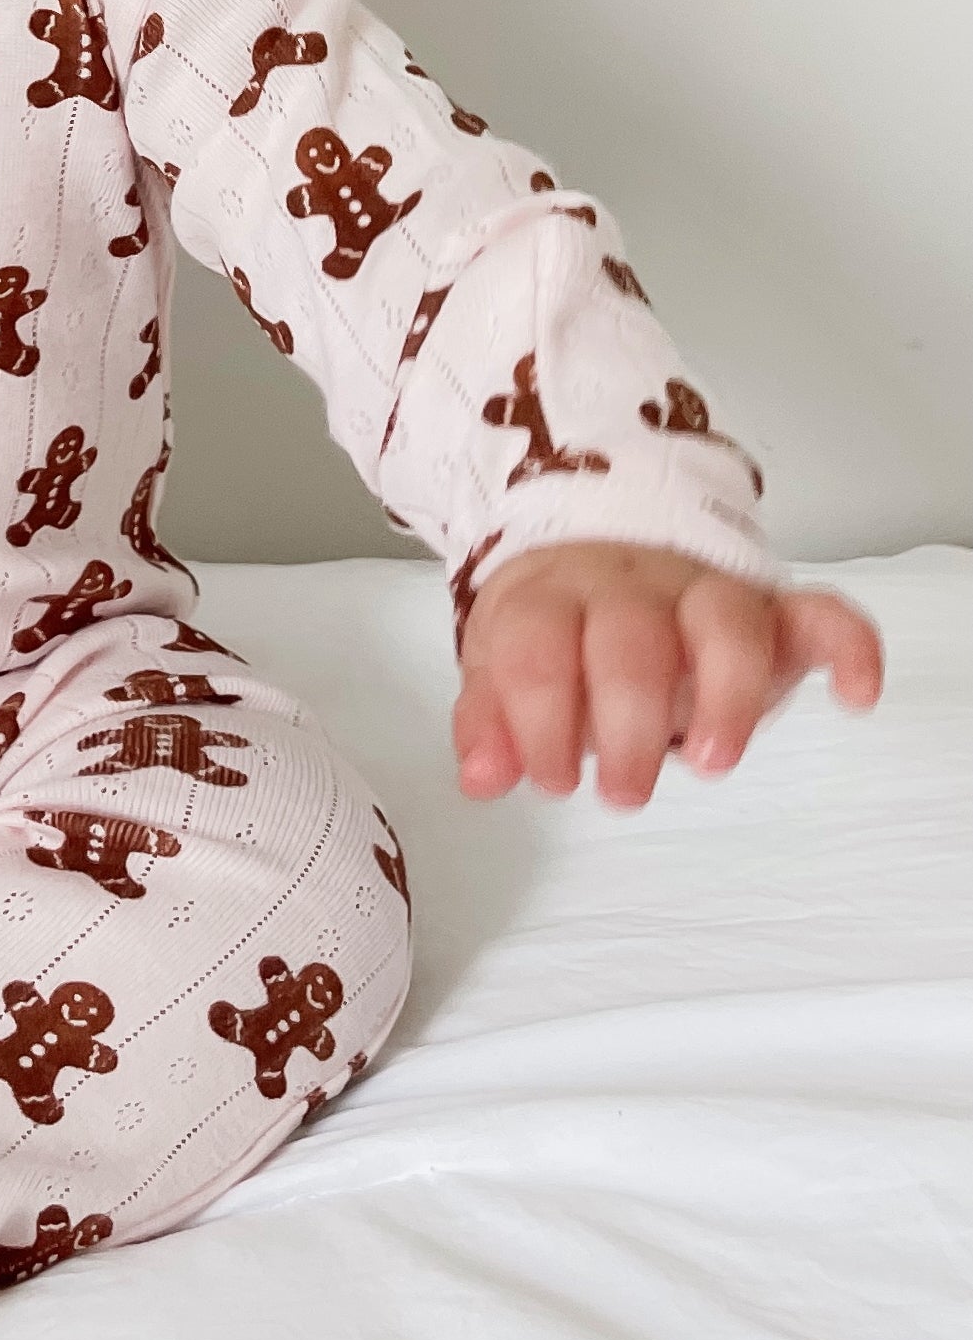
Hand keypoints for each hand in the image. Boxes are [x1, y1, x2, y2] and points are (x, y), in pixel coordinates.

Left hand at [453, 541, 882, 807]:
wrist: (600, 548)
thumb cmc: (555, 632)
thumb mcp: (500, 667)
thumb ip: (489, 720)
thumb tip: (483, 776)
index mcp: (552, 599)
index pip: (538, 646)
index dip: (540, 717)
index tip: (552, 780)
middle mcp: (630, 587)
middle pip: (632, 636)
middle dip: (626, 720)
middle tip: (623, 792)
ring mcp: (704, 591)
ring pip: (727, 619)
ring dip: (726, 692)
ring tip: (713, 761)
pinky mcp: (771, 607)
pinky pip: (820, 609)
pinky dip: (848, 645)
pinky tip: (856, 696)